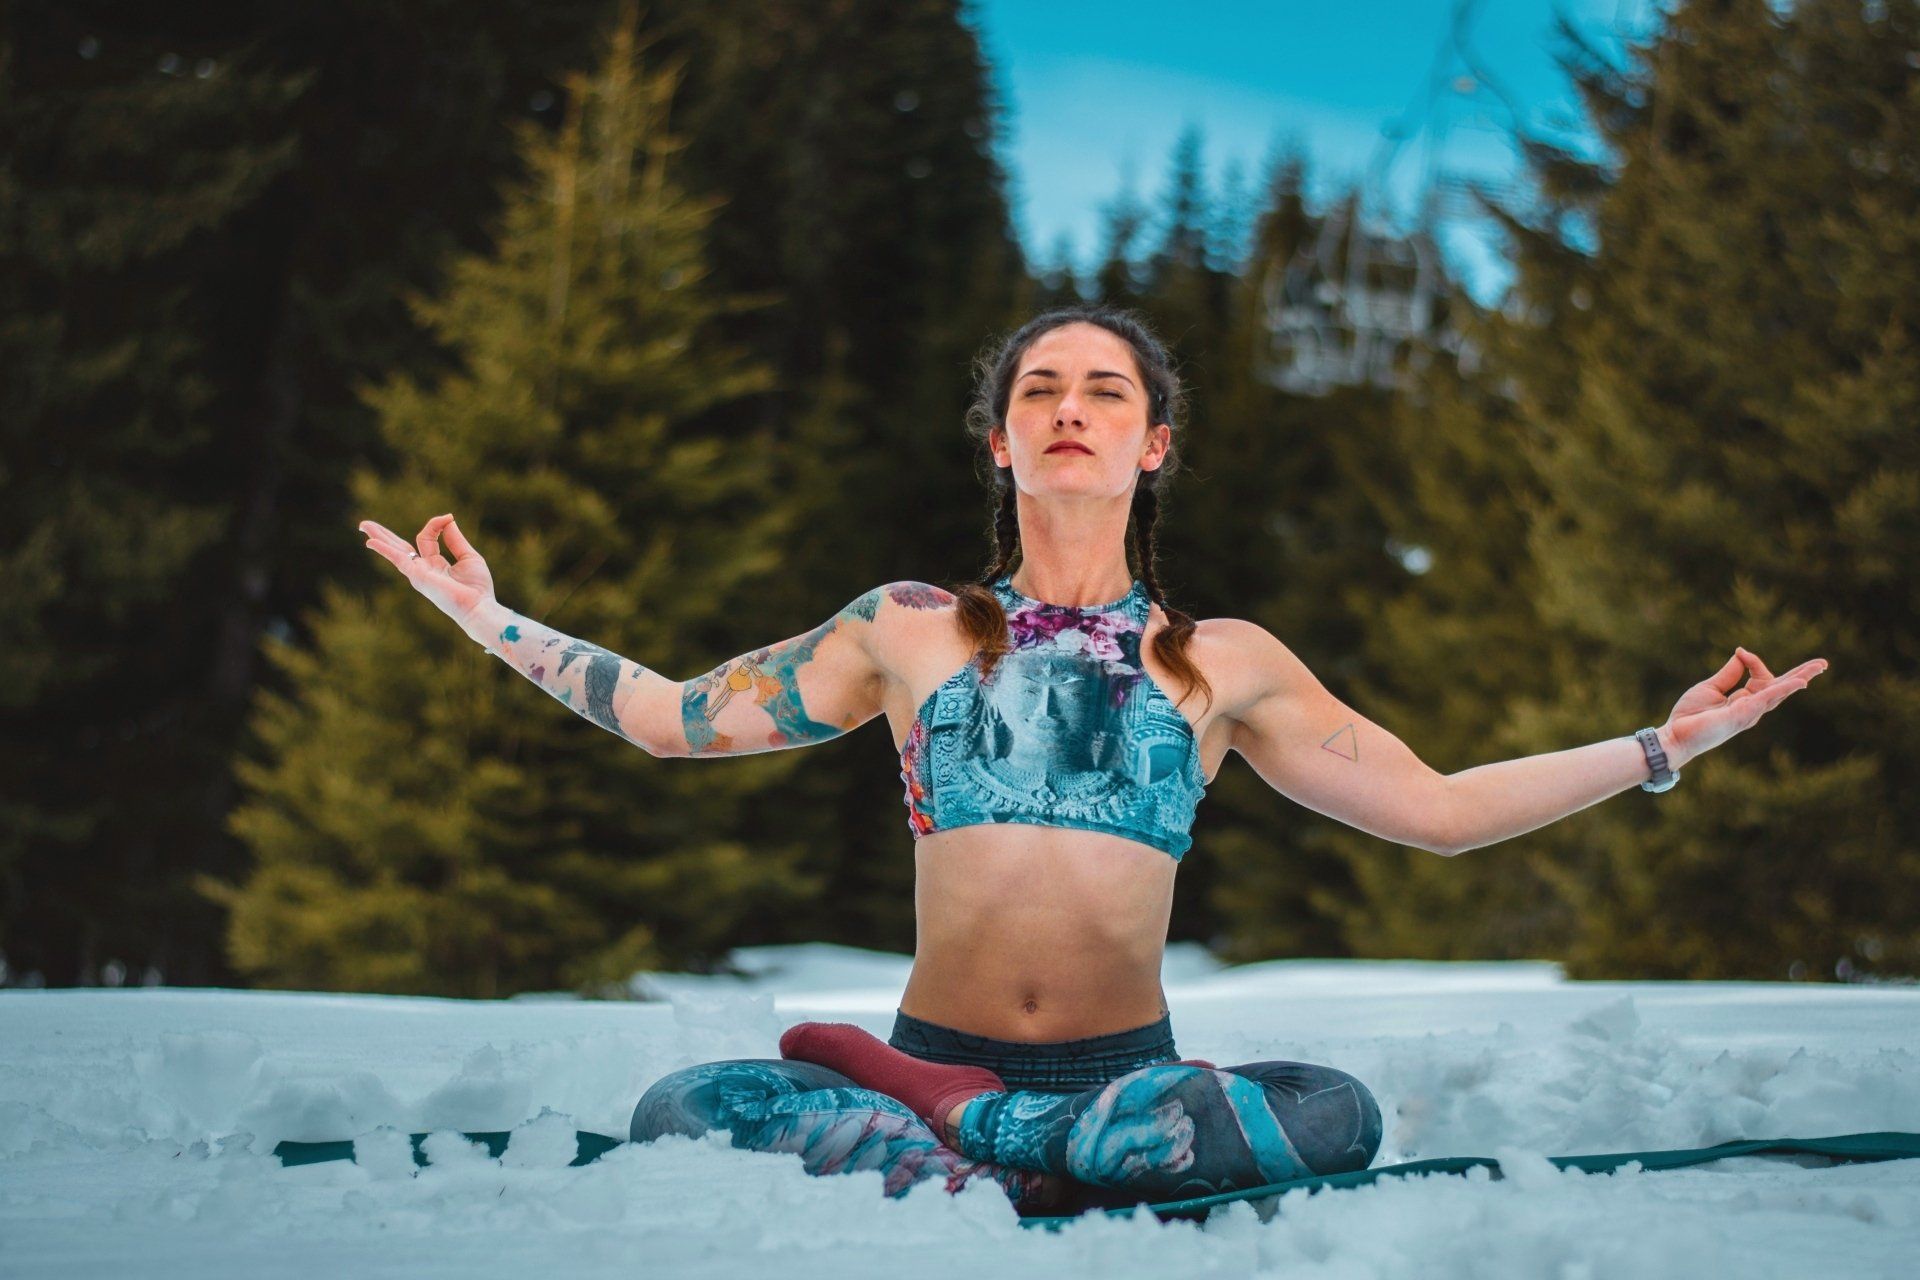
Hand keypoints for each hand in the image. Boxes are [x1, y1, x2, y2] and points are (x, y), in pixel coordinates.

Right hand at [358, 513, 496, 633]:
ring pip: (395, 551)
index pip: (426, 537)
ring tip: (363, 526)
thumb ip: (455, 539)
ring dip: (379, 538)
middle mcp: (423, 569)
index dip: (435, 524)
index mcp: (435, 564)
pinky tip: (370, 542)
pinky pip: (398, 559)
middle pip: (400, 547)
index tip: (448, 518)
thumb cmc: (477, 587)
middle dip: (384, 535)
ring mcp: (418, 574)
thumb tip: (448, 519)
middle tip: (365, 524)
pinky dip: (385, 550)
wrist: (478, 606)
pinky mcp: (417, 576)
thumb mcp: (468, 556)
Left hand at [1660, 646, 1828, 769]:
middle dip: (1802, 675)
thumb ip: (1729, 673)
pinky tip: (1799, 683)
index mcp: (1744, 700)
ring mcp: (1749, 713)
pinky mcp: (1741, 716)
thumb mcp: (1710, 687)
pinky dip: (1782, 690)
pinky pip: (1765, 699)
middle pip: (1782, 688)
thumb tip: (1741, 653)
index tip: (1741, 651)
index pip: (1761, 677)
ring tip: (1819, 667)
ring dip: (1799, 678)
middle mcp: (1751, 708)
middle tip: (1823, 664)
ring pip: (1779, 692)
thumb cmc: (1690, 716)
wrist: (1674, 736)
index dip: (1754, 661)